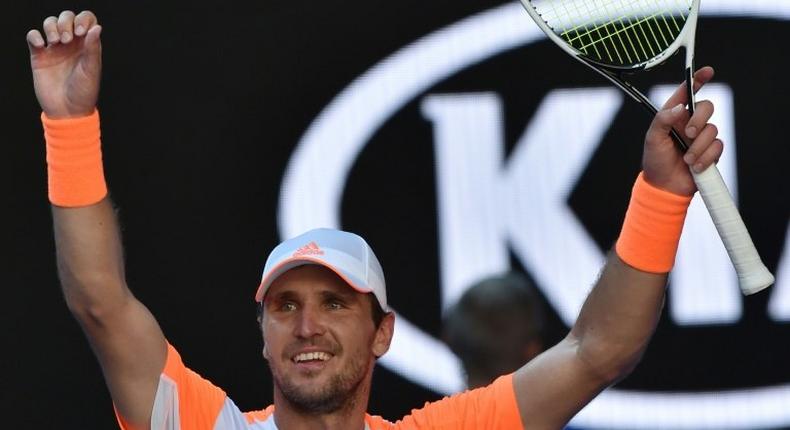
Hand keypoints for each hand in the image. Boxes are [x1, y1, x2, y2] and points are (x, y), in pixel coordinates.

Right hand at [27, 11, 101, 118]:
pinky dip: (35, 35)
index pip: (86, 20)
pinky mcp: (39, 56)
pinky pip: (33, 36)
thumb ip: (93, 48)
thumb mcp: (91, 70)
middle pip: (66, 17)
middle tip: (67, 39)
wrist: (67, 111)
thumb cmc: (84, 92)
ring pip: (49, 23)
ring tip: (55, 42)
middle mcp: (72, 44)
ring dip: (51, 26)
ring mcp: (55, 49)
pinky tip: (41, 46)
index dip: (83, 19)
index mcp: (88, 45)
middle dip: (65, 21)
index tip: (80, 32)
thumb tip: (96, 28)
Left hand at [642, 66, 722, 195]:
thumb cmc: (655, 161)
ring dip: (699, 147)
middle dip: (698, 121)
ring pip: (713, 130)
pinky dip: (706, 158)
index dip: (698, 79)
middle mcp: (689, 123)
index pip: (687, 93)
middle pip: (707, 107)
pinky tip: (695, 166)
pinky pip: (718, 147)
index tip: (707, 71)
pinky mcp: (711, 151)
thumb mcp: (652, 139)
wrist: (665, 186)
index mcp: (674, 116)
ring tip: (687, 159)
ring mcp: (701, 137)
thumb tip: (681, 107)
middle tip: (687, 134)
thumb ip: (663, 120)